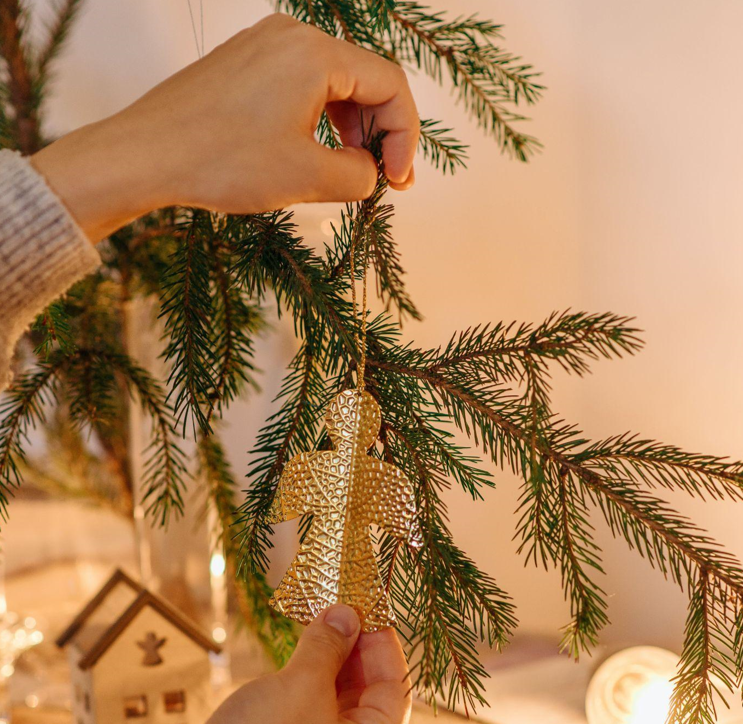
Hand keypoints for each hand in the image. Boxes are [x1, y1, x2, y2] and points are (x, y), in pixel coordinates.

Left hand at [31, 13, 418, 242]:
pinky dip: (320, 120)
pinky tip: (314, 152)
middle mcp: (292, 36)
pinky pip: (301, 86)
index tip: (398, 182)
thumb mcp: (308, 176)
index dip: (405, 136)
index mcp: (315, 53)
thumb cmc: (223, 162)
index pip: (389, 84)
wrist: (144, 156)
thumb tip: (371, 173)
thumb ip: (360, 175)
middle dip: (380, 133)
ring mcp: (264, 46)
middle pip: (364, 79)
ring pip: (333, 84)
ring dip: (351, 129)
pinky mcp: (245, 64)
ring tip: (349, 171)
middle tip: (383, 181)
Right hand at [208, 605, 411, 723]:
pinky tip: (304, 642)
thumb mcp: (300, 687)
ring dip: (333, 652)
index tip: (368, 605)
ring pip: (340, 692)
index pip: (395, 687)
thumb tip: (345, 614)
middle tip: (342, 604)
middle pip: (369, 688)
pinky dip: (313, 669)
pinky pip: (315, 698)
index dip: (384, 641)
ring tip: (321, 616)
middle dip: (357, 643)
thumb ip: (327, 648)